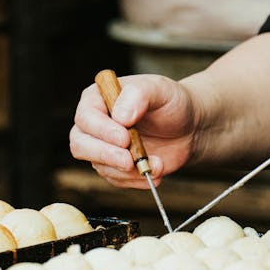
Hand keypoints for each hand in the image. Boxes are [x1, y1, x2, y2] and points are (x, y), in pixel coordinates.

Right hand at [70, 73, 197, 189]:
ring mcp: (103, 147)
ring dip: (127, 171)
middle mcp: (95, 123)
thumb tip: (120, 116)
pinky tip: (156, 171)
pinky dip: (136, 180)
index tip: (124, 138)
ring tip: (156, 163)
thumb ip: (138, 95)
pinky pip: (117, 179)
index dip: (101, 130)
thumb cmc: (171, 102)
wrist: (188, 127)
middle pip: (80, 144)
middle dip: (105, 155)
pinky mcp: (115, 167)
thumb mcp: (159, 89)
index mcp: (98, 97)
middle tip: (129, 161)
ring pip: (99, 165)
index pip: (85, 116)